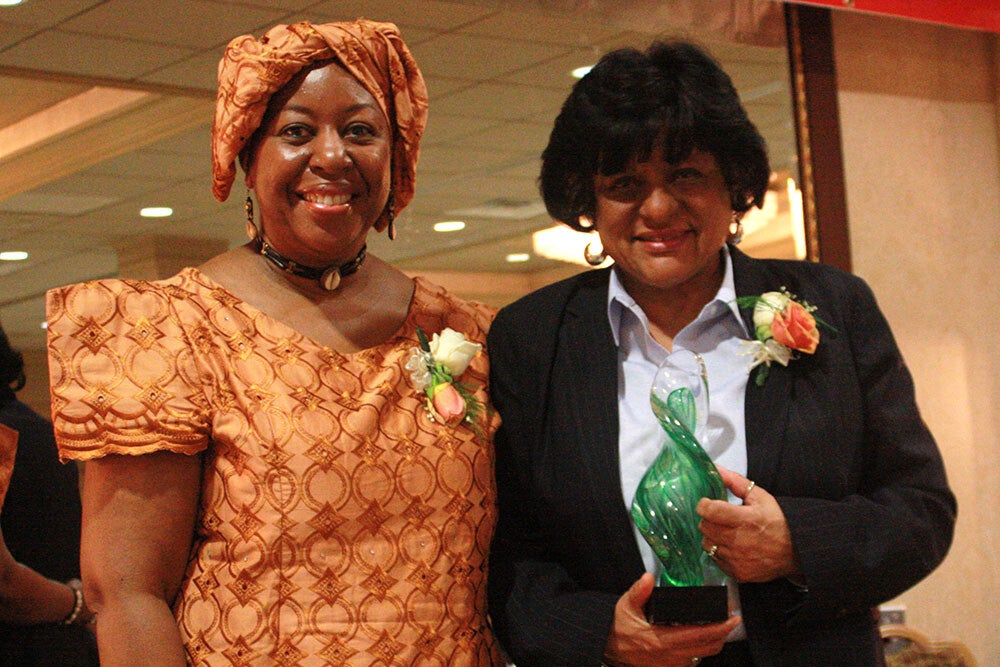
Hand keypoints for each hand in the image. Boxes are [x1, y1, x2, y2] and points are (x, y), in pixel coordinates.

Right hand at [604, 573, 740, 666]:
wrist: (608, 648)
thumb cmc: (618, 627)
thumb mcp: (626, 606)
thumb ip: (638, 592)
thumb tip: (648, 577)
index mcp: (662, 640)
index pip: (699, 635)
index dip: (720, 627)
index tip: (733, 618)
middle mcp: (670, 655)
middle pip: (708, 647)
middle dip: (724, 633)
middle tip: (732, 619)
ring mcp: (671, 663)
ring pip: (703, 655)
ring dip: (715, 642)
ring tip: (721, 627)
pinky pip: (694, 660)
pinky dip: (703, 649)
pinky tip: (702, 637)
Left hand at [697, 467, 800, 582]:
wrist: (796, 551)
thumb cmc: (778, 522)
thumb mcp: (760, 496)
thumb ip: (735, 482)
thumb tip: (716, 469)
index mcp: (745, 519)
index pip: (709, 511)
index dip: (704, 505)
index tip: (707, 503)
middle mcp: (739, 540)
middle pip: (704, 527)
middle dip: (709, 520)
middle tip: (720, 518)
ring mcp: (737, 559)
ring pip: (707, 544)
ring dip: (713, 536)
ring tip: (727, 532)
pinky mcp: (737, 573)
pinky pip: (715, 560)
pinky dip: (720, 552)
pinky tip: (732, 547)